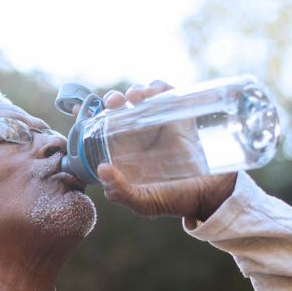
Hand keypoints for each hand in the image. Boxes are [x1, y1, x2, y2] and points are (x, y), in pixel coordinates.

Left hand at [82, 81, 237, 220]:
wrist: (212, 194)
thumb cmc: (176, 199)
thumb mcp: (144, 203)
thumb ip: (121, 192)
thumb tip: (102, 168)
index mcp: (125, 153)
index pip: (102, 130)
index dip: (90, 115)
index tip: (79, 108)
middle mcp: (140, 136)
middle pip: (120, 108)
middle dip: (113, 99)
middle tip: (114, 102)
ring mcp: (160, 124)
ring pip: (142, 98)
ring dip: (135, 91)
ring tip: (136, 97)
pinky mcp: (180, 116)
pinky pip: (168, 93)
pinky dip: (159, 87)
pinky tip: (155, 93)